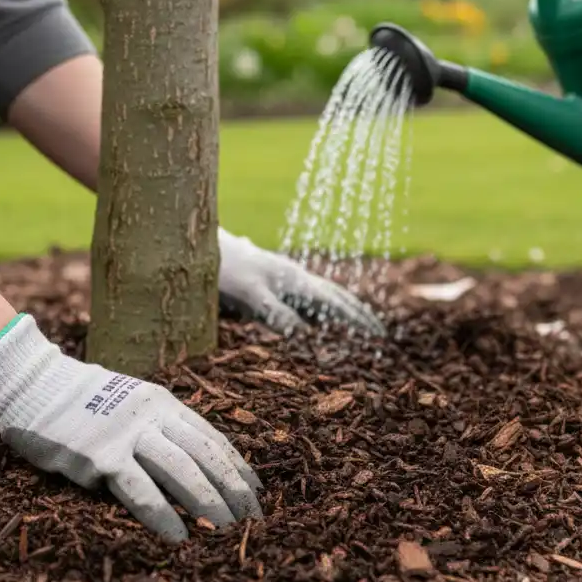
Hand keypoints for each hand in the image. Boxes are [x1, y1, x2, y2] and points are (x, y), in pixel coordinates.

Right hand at [0, 314, 262, 542]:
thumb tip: (189, 461)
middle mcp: (153, 415)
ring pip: (183, 472)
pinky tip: (180, 538)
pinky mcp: (101, 455)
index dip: (238, 467)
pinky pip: (141, 490)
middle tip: (254, 522)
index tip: (257, 492)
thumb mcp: (130, 403)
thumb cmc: (81, 401)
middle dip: (234, 491)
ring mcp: (128, 434)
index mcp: (164, 403)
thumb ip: (157, 427)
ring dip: (210, 505)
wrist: (33, 384)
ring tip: (228, 534)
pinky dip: (164, 516)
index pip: (212, 438)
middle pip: (206, 456)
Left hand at [218, 228, 384, 336]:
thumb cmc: (226, 271)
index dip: (357, 318)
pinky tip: (318, 319)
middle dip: (358, 313)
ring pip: (323, 295)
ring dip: (342, 310)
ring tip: (359, 325)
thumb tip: (301, 331)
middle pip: (335, 296)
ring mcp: (286, 279)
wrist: (201, 247)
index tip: (379, 333)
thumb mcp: (249, 294)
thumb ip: (274, 312)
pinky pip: (307, 298)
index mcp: (296, 281)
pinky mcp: (274, 283)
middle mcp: (296, 278)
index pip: (335, 302)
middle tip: (380, 332)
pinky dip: (321, 310)